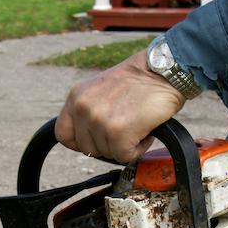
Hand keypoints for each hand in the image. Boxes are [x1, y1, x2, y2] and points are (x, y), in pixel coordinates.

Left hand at [55, 50, 185, 163]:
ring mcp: (99, 121)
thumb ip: (88, 110)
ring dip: (125, 145)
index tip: (94, 140)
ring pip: (107, 153)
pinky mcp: (118, 133)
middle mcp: (83, 108)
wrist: (165, 71)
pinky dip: (138, 149)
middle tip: (125, 128)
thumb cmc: (138, 81)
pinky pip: (124, 156)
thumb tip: (85, 138)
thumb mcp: (100, 90)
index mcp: (76, 97)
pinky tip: (145, 131)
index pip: (63, 134)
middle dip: (106, 144)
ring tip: (136, 124)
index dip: (79, 142)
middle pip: (86, 149)